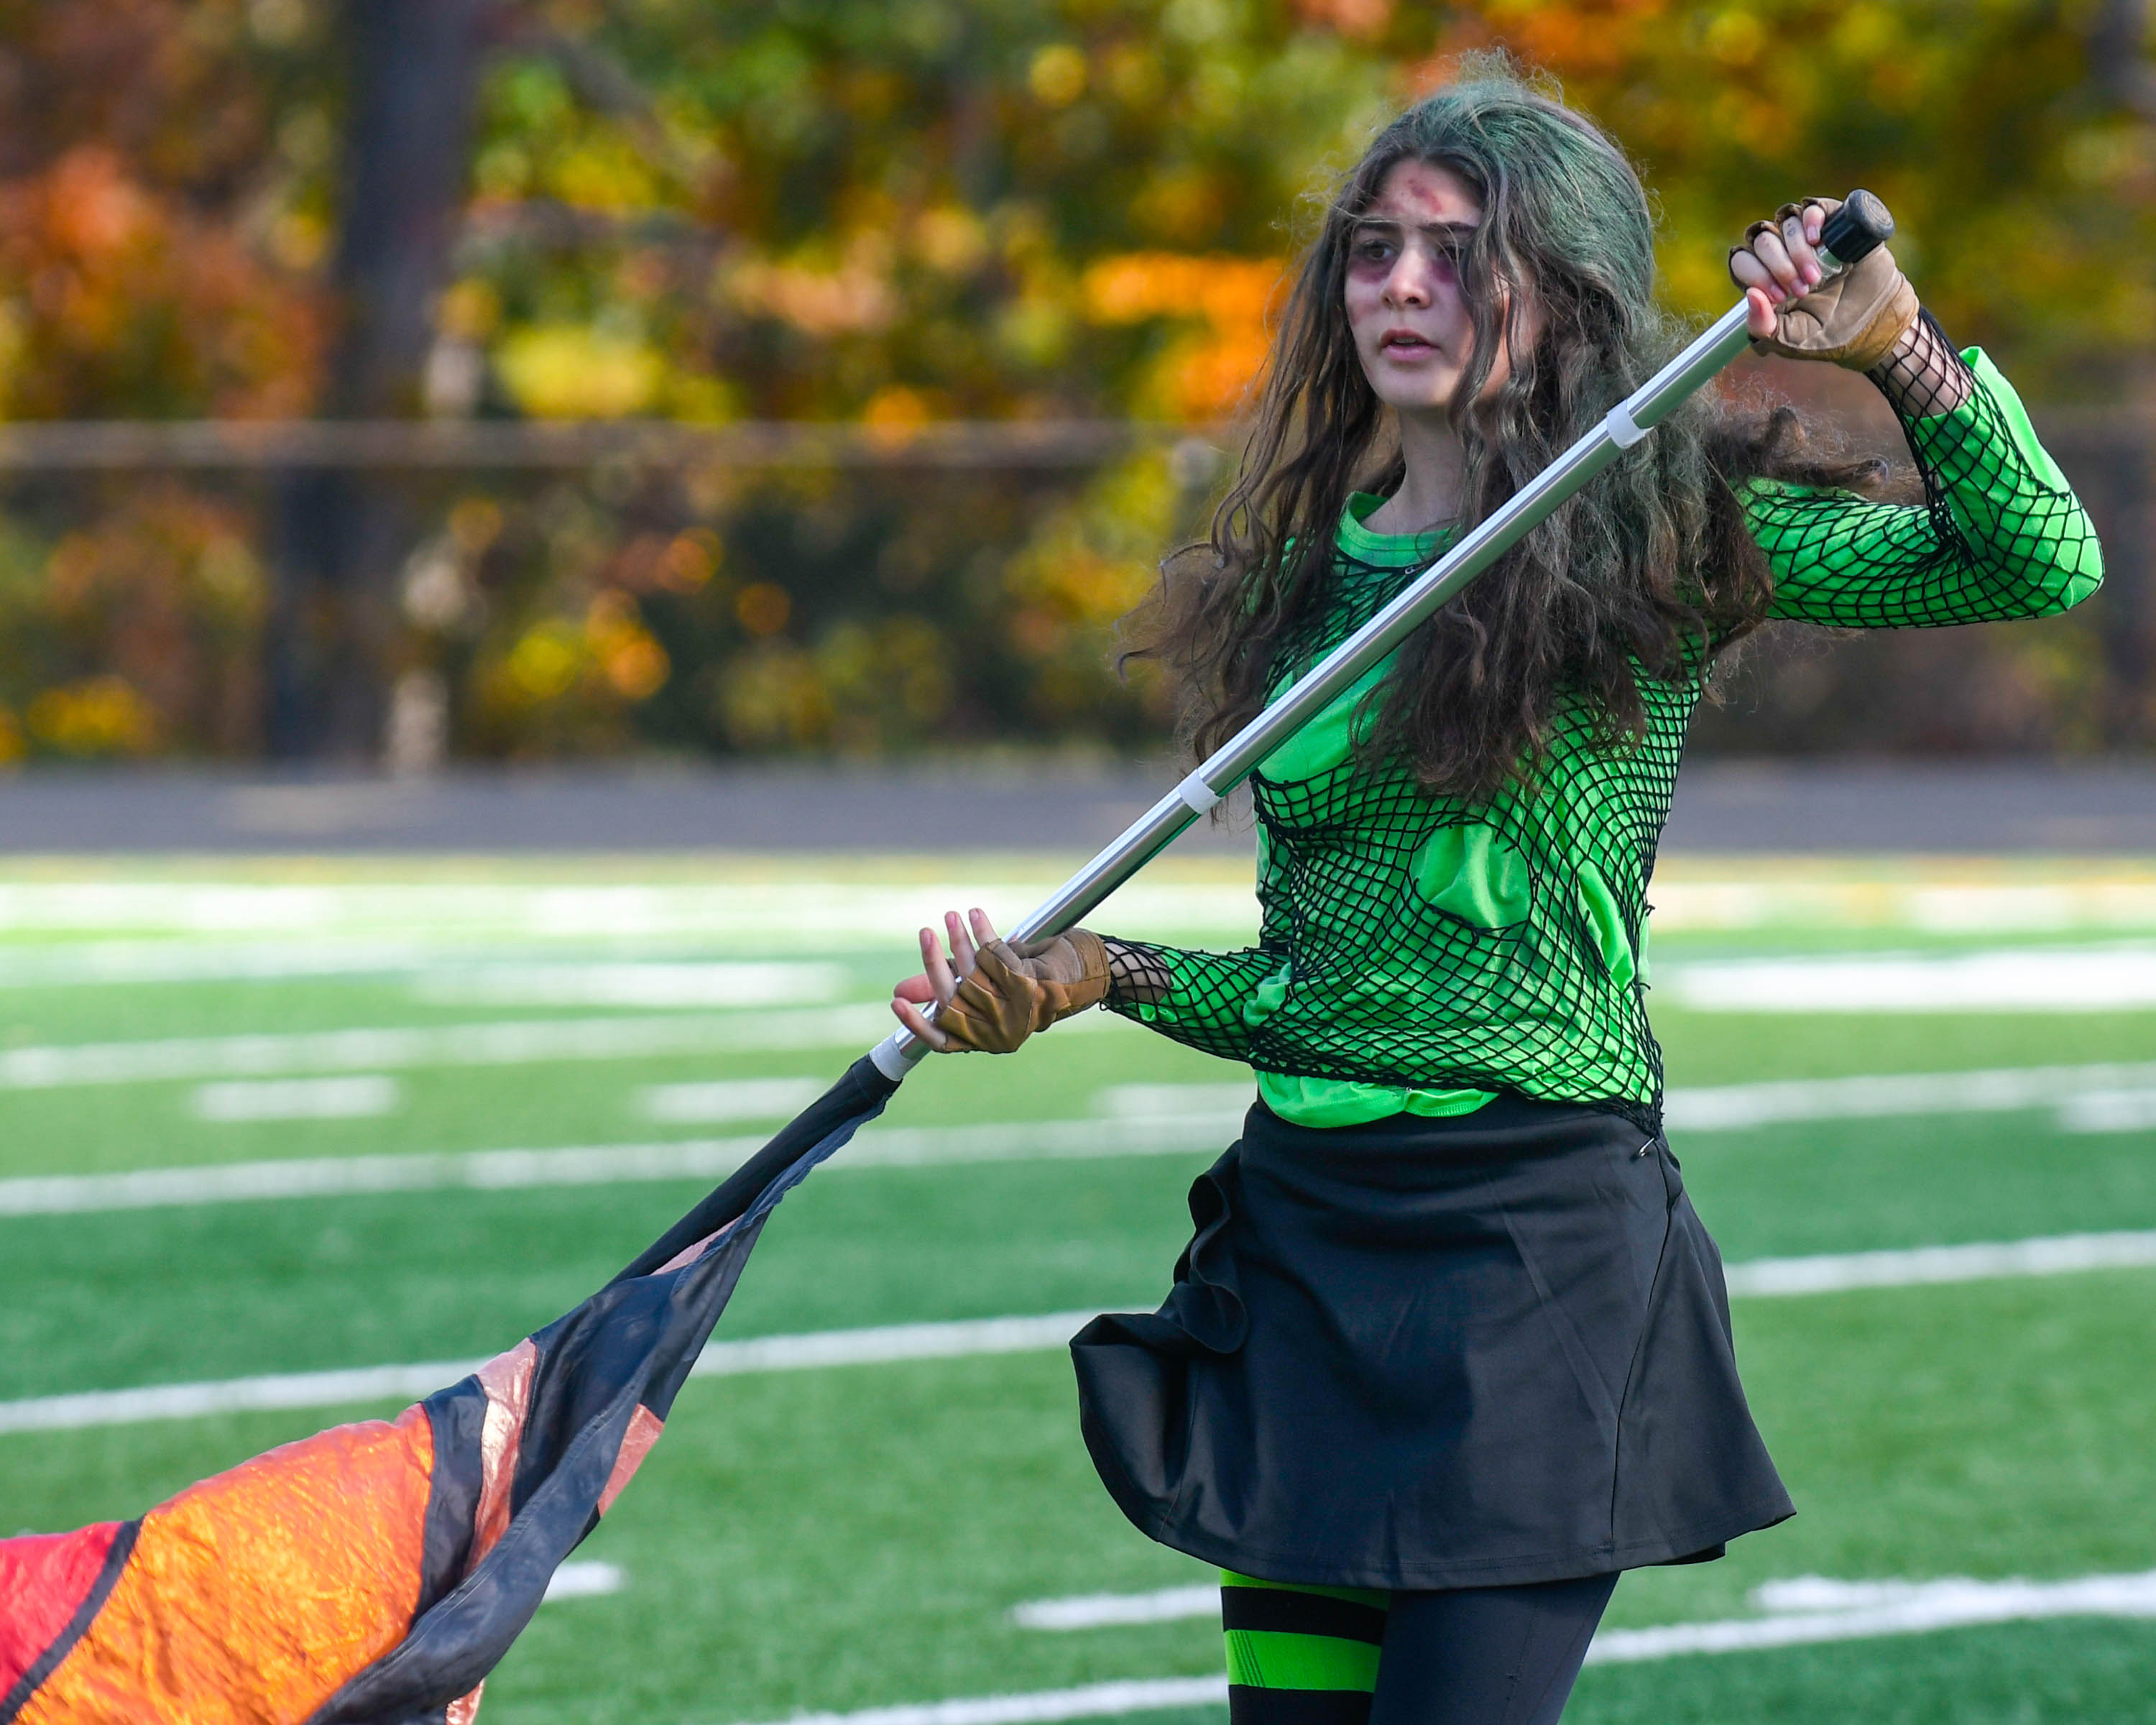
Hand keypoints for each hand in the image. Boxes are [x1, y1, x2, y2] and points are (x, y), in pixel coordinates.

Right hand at [890, 911, 1110, 1054]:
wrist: (1080, 976)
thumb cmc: (1024, 984)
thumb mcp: (980, 987)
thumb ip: (944, 988)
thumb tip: (899, 993)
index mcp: (983, 1039)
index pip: (942, 1041)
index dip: (917, 1023)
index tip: (897, 1001)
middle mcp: (997, 1031)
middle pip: (954, 999)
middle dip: (934, 963)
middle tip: (925, 933)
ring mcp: (1013, 1010)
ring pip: (974, 973)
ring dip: (961, 940)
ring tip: (950, 916)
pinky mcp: (1028, 984)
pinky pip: (997, 955)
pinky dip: (985, 932)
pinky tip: (977, 915)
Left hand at [1730, 196, 1916, 370]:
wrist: (1874, 319)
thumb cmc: (1828, 330)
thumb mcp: (1791, 337)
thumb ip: (1763, 326)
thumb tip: (1750, 294)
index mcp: (1764, 277)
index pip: (1742, 261)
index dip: (1756, 275)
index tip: (1780, 297)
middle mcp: (1781, 252)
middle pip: (1762, 240)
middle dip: (1779, 266)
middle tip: (1802, 291)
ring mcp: (1806, 235)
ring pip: (1785, 224)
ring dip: (1797, 251)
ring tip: (1816, 278)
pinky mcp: (1832, 223)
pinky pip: (1811, 208)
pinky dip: (1810, 221)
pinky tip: (1817, 241)